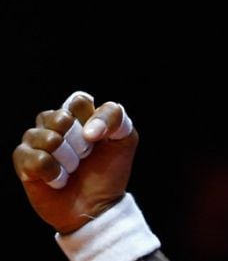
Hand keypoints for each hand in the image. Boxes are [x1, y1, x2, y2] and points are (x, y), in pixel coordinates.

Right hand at [12, 91, 138, 233]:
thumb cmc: (110, 170)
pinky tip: (59, 180)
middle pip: (61, 118)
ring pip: (48, 139)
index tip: (100, 138)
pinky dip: (53, 173)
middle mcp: (54, 123)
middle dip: (80, 143)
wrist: (97, 205)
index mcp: (78, 113)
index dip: (92, 120)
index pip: (78, 100)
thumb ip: (115, 118)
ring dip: (68, 159)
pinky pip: (36, 159)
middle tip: (86, 156)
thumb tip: (88, 130)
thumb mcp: (125, 138)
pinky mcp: (23, 161)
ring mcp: (36, 141)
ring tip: (73, 169)